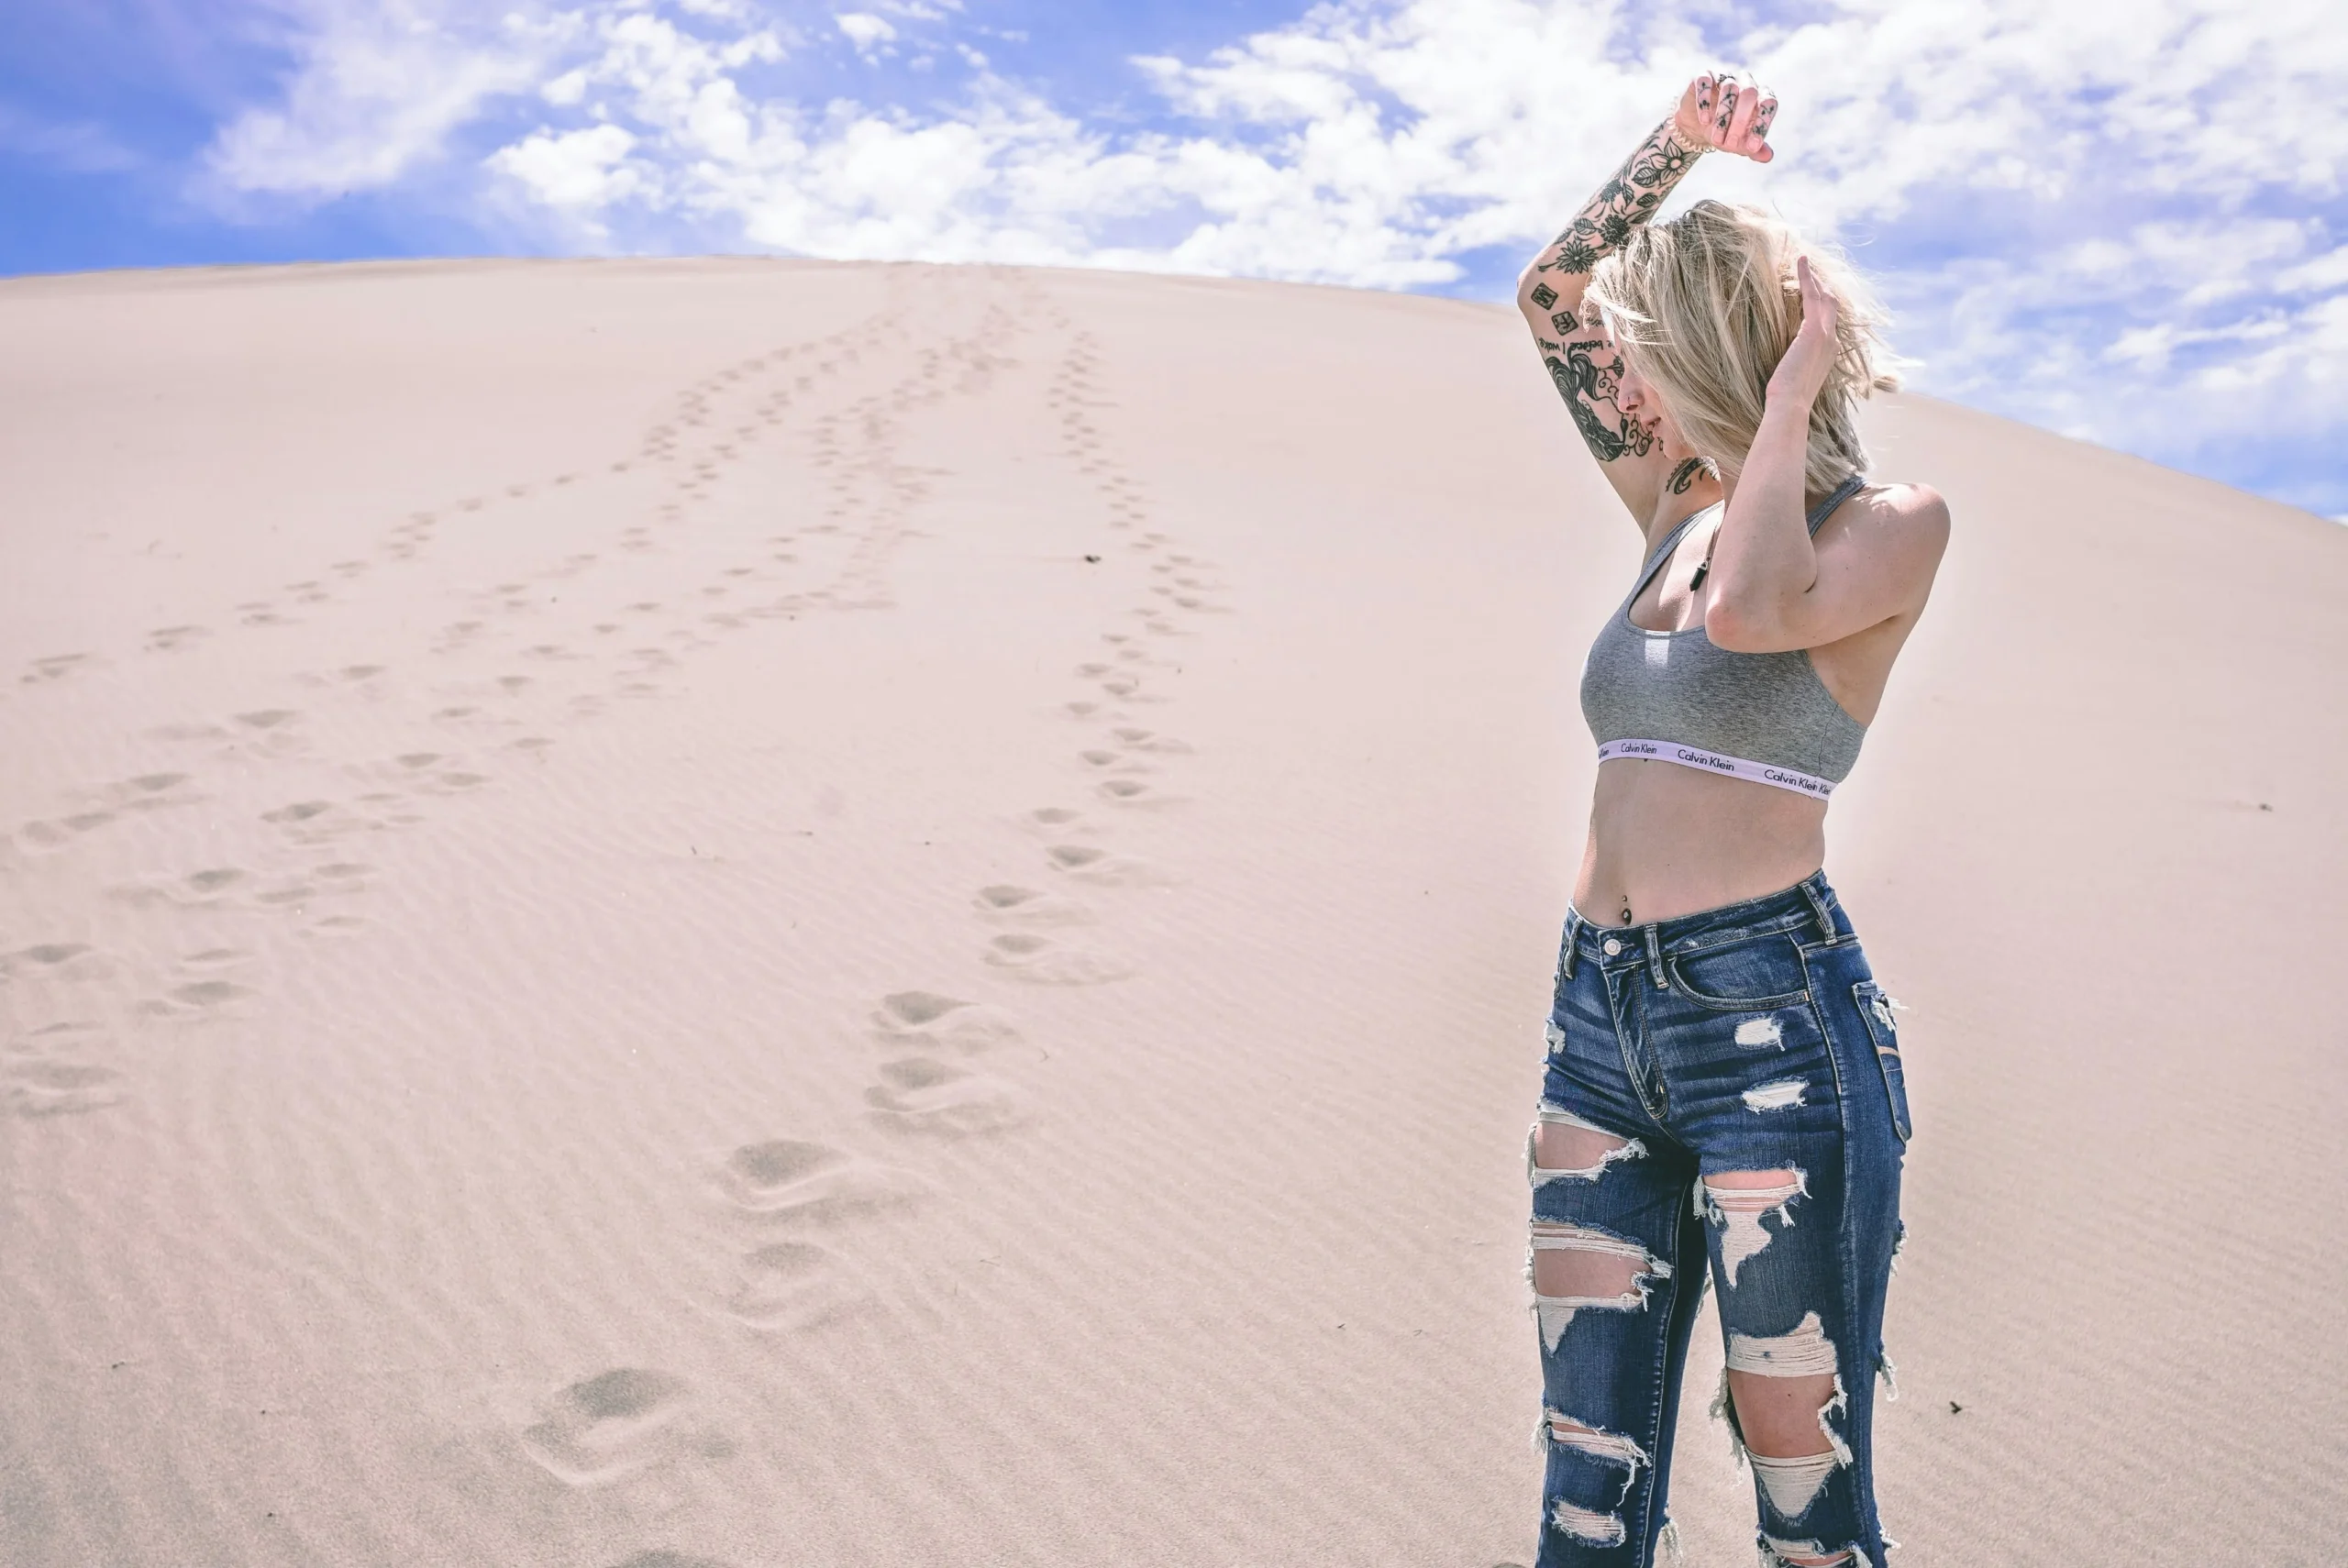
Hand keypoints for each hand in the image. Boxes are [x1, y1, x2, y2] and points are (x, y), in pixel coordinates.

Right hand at [1671, 72, 1777, 162]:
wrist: (1697, 125)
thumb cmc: (1725, 132)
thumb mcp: (1739, 144)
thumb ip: (1755, 148)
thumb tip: (1767, 156)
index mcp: (1760, 97)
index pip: (1768, 103)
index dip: (1762, 124)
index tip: (1752, 146)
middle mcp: (1745, 83)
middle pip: (1749, 93)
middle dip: (1740, 121)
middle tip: (1729, 144)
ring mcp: (1725, 77)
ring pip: (1729, 88)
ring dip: (1722, 115)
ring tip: (1715, 139)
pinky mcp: (1704, 76)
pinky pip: (1706, 82)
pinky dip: (1705, 101)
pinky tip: (1704, 121)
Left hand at [1766, 256, 1837, 408]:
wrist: (1790, 407)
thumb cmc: (1785, 399)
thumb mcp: (1793, 377)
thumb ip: (1795, 364)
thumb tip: (1785, 363)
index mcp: (1828, 353)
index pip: (1828, 321)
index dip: (1821, 304)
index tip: (1810, 291)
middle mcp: (1832, 341)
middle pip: (1831, 305)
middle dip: (1822, 286)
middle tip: (1808, 271)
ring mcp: (1825, 335)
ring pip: (1825, 296)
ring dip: (1814, 278)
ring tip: (1802, 262)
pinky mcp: (1813, 330)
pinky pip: (1811, 296)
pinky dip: (1806, 278)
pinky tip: (1800, 263)